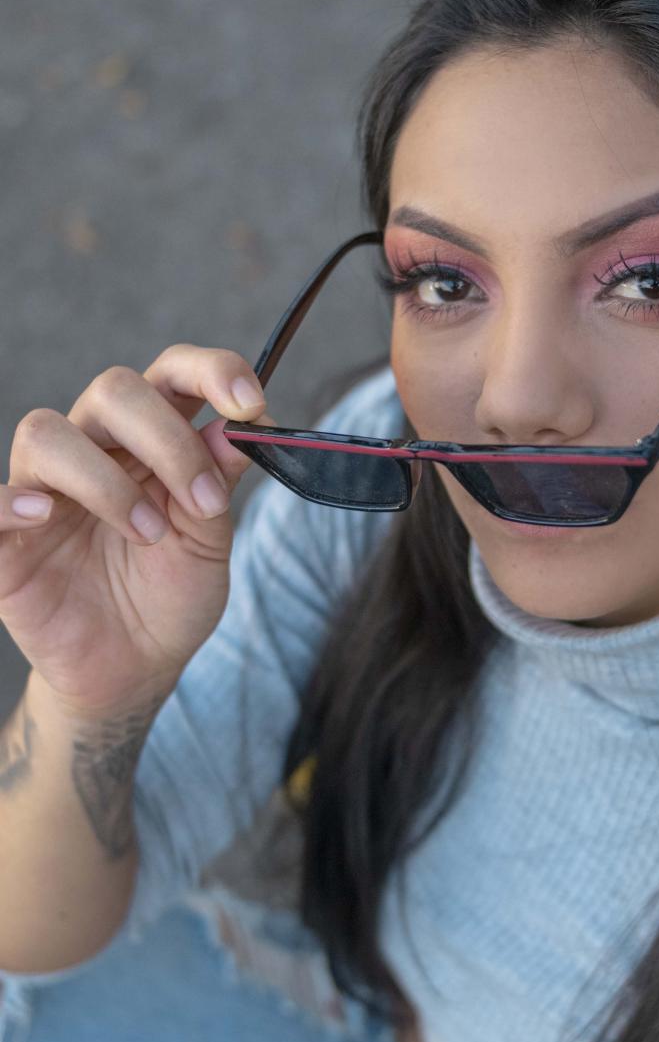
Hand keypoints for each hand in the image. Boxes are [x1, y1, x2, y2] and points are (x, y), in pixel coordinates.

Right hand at [0, 345, 277, 718]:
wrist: (134, 670)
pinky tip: (45, 516)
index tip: (251, 405)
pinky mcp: (5, 538)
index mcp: (151, 441)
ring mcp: (45, 489)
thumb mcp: (210, 543)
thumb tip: (243, 424)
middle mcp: (95, 449)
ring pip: (48, 431)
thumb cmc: (169, 598)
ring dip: (106, 480)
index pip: (171, 373)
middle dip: (167, 439)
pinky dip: (11, 500)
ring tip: (148, 535)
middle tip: (203, 504)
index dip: (210, 371)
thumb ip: (220, 480)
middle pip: (114, 390)